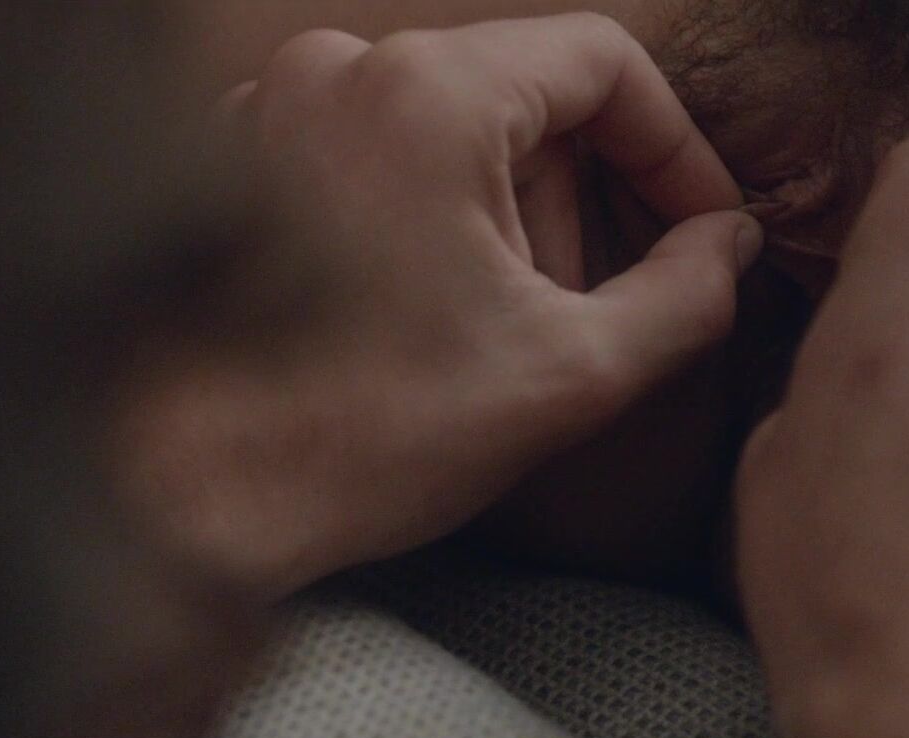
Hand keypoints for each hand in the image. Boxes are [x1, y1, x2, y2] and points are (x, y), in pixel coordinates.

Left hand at [116, 14, 762, 600]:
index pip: (602, 63)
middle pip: (522, 98)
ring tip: (491, 331)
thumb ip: (683, 294)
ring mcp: (272, 111)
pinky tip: (418, 318)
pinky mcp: (233, 164)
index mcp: (428, 91)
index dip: (674, 148)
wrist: (183, 502)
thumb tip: (726, 243)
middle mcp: (338, 70)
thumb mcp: (567, 373)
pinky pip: (368, 155)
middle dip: (580, 201)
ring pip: (445, 129)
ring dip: (502, 217)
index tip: (698, 226)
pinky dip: (422, 217)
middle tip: (585, 310)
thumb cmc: (365, 436)